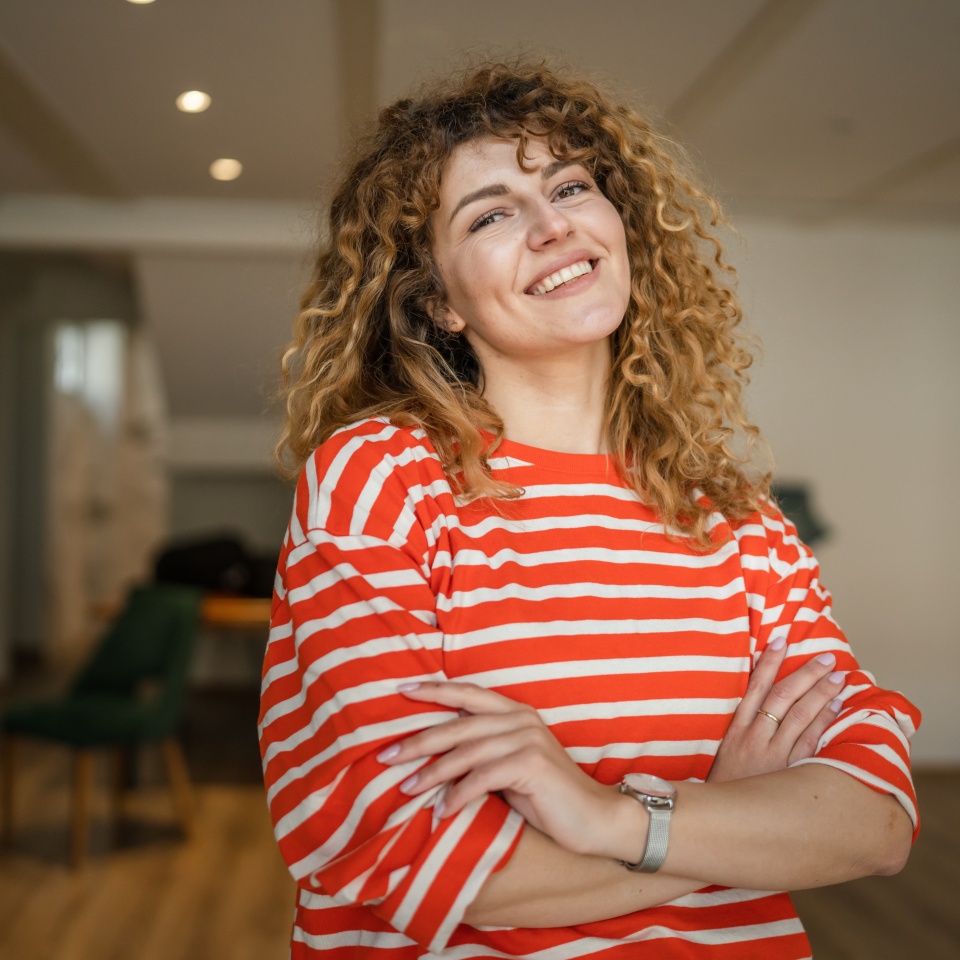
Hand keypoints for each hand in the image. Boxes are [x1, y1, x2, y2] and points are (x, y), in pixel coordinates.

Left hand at [378, 682, 625, 857]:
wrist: (596, 818)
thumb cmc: (548, 797)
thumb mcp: (510, 767)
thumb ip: (482, 754)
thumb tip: (434, 759)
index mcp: (515, 712)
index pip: (467, 694)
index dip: (434, 690)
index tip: (401, 689)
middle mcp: (520, 719)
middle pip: (458, 724)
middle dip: (419, 740)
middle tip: (386, 756)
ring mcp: (527, 739)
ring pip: (466, 752)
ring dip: (432, 773)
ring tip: (406, 789)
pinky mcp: (531, 764)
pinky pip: (482, 777)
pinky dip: (458, 795)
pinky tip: (442, 811)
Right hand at [708, 636, 843, 782]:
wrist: (723, 822)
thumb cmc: (726, 787)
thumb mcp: (725, 753)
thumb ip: (743, 729)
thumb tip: (760, 702)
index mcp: (736, 730)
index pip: (755, 687)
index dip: (769, 663)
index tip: (782, 641)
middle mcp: (754, 738)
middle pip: (782, 697)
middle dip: (806, 674)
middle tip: (826, 658)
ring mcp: (772, 755)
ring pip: (799, 716)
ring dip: (820, 693)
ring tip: (837, 677)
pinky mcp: (788, 774)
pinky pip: (810, 742)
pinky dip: (823, 722)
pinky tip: (836, 707)